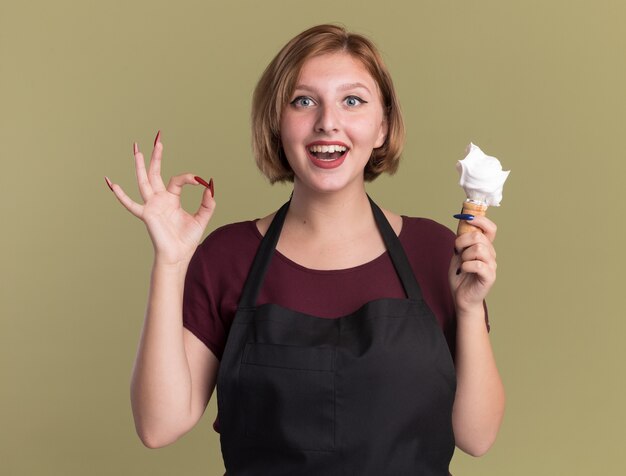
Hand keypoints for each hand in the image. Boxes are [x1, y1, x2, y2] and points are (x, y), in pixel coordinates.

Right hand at [105, 132, 215, 265]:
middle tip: (158, 138)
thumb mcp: (202, 218)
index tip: (199, 180)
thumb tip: (210, 185)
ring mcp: (151, 205)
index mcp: (171, 199)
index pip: (178, 180)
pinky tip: (110, 182)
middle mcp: (159, 199)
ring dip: (141, 165)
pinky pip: (130, 204)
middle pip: (156, 173)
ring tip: (137, 148)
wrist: (178, 255)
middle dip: (157, 156)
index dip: (189, 178)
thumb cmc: (188, 239)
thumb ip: (207, 202)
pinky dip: (120, 194)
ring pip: (144, 181)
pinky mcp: (146, 214)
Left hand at [449, 216, 496, 313]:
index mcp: (485, 247)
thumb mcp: (458, 253)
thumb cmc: (460, 275)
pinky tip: (463, 270)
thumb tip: (462, 220)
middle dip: (463, 241)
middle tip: (457, 251)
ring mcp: (491, 265)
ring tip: (461, 263)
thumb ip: (462, 240)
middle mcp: (491, 254)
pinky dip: (466, 265)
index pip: (490, 228)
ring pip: (479, 248)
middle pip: (479, 237)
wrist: (461, 297)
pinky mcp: (489, 277)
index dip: (480, 220)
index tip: (467, 217)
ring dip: (464, 255)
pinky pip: (477, 264)